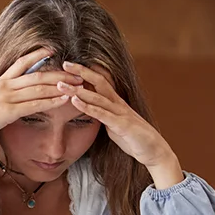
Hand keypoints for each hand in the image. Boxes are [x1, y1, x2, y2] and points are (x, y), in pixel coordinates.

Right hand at [0, 48, 81, 148]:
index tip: (53, 49)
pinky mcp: (8, 112)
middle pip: (37, 74)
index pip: (21, 63)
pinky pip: (35, 105)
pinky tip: (64, 100)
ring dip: (60, 86)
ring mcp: (6, 98)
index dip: (38, 54)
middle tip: (78, 71)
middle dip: (59, 73)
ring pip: (39, 88)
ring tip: (78, 85)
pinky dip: (51, 102)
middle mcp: (4, 86)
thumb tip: (7, 99)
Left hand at [58, 62, 183, 187]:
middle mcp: (117, 103)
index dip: (85, 72)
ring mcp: (120, 113)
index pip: (99, 81)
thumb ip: (101, 114)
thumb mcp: (112, 123)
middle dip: (82, 72)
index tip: (69, 65)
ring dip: (78, 90)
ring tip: (62, 85)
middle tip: (64, 64)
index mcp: (115, 102)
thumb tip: (88, 108)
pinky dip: (88, 107)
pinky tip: (75, 101)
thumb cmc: (132, 137)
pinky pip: (102, 114)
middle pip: (99, 82)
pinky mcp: (121, 125)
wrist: (153, 150)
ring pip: (97, 97)